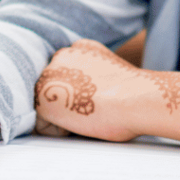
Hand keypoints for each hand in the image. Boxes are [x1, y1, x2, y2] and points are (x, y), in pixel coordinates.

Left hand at [33, 39, 179, 142]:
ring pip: (50, 107)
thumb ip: (93, 72)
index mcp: (79, 48)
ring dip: (64, 116)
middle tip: (95, 108)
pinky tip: (81, 122)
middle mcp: (60, 55)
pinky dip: (60, 131)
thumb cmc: (134, 93)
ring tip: (89, 113)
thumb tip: (89, 89)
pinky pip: (45, 126)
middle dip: (70, 104)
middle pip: (57, 92)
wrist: (136, 98)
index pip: (70, 79)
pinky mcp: (42, 97)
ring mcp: (49, 75)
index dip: (83, 96)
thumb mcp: (111, 69)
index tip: (99, 99)